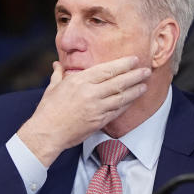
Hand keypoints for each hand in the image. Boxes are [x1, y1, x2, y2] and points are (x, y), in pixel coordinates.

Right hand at [17, 57, 150, 166]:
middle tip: (146, 70)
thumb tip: (57, 65)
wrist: (46, 133)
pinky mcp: (98, 121)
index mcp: (79, 81)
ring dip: (135, 90)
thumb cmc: (48, 110)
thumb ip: (59, 74)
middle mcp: (90, 93)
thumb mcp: (52, 88)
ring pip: (121, 97)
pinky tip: (132, 100)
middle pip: (118, 82)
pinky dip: (126, 105)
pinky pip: (117, 111)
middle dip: (135, 75)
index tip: (134, 60)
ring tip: (144, 85)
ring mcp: (96, 108)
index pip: (107, 69)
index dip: (123, 64)